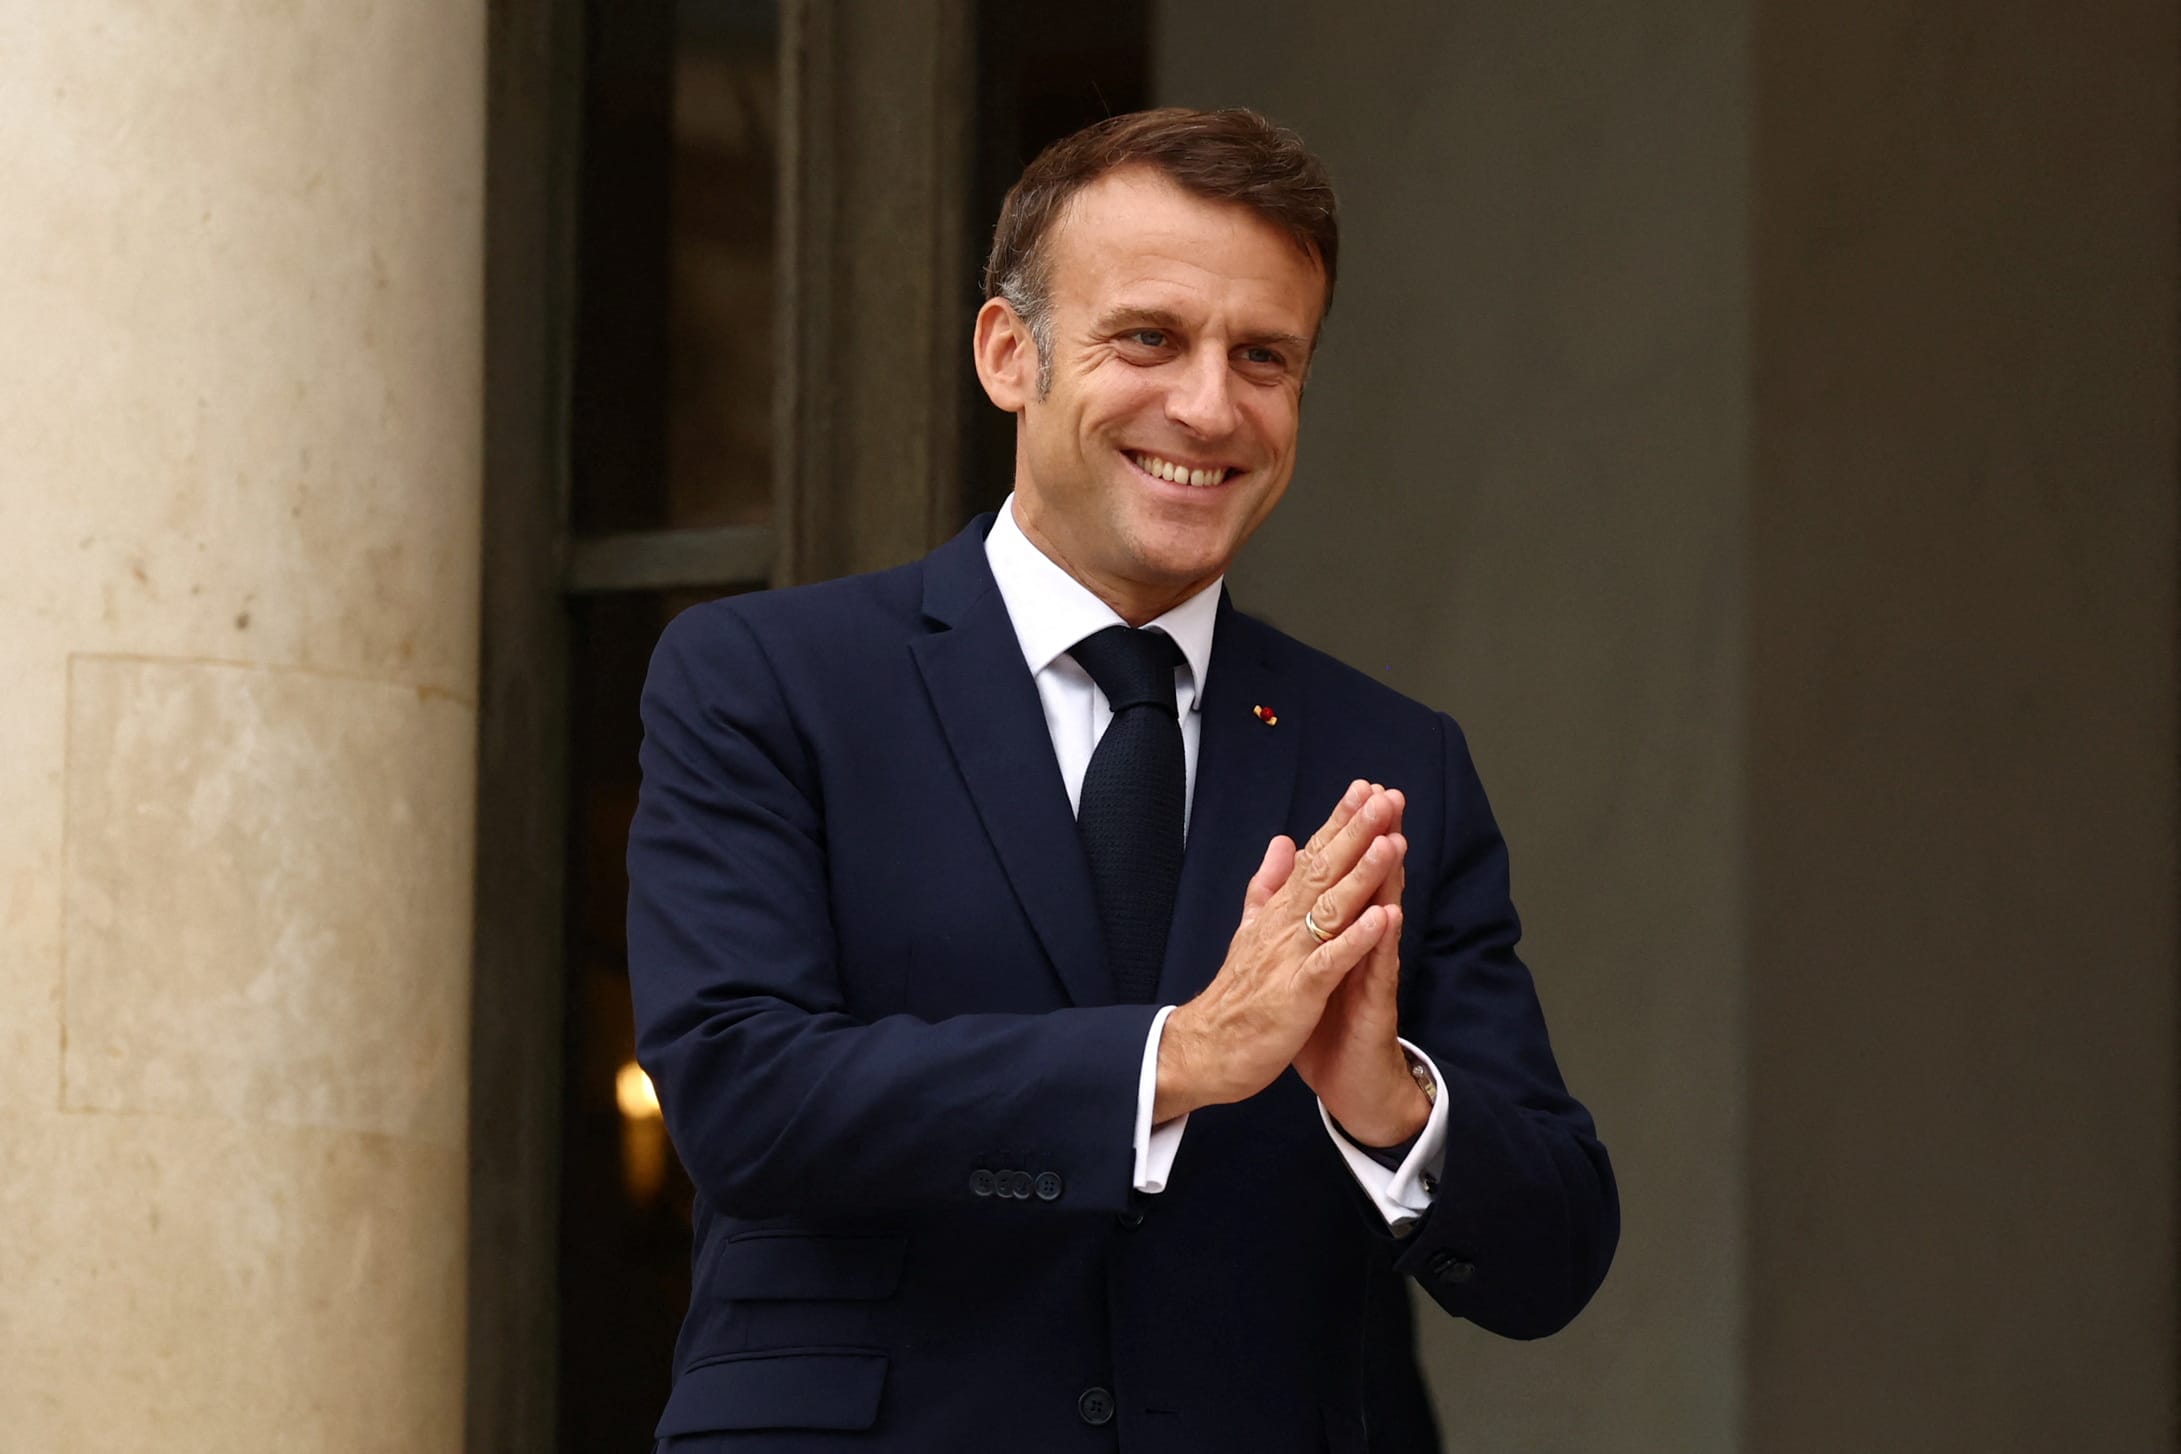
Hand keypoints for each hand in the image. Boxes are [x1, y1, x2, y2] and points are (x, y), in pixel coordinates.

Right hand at [1154, 781, 1401, 1121]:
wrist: (1205, 1051)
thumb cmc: (1234, 999)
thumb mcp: (1249, 931)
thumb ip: (1268, 886)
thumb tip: (1283, 842)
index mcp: (1275, 913)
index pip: (1311, 858)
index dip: (1339, 823)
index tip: (1365, 790)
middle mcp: (1282, 927)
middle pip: (1323, 871)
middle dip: (1357, 833)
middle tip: (1385, 797)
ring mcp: (1289, 958)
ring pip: (1330, 908)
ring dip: (1362, 873)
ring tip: (1391, 841)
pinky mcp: (1297, 993)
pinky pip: (1330, 961)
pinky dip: (1356, 939)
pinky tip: (1383, 917)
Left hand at [1295, 786, 1428, 1147]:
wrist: (1350, 1086)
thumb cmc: (1330, 1029)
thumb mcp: (1310, 970)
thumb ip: (1306, 925)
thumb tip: (1301, 890)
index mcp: (1340, 936)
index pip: (1346, 876)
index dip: (1348, 834)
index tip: (1357, 791)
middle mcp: (1362, 947)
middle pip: (1371, 884)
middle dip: (1377, 840)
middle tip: (1388, 795)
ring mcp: (1371, 974)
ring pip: (1382, 919)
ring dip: (1388, 880)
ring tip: (1395, 839)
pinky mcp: (1373, 1006)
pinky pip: (1377, 971)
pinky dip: (1380, 943)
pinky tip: (1388, 916)